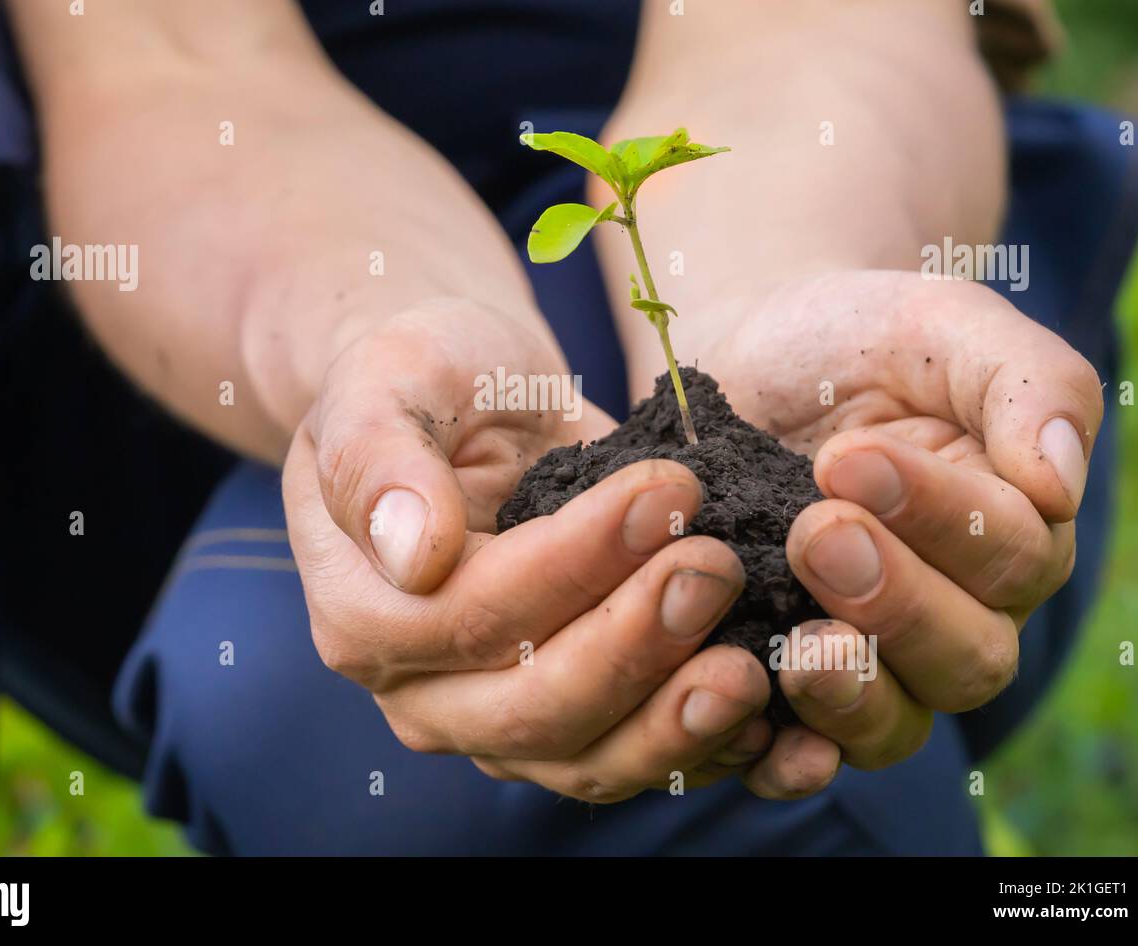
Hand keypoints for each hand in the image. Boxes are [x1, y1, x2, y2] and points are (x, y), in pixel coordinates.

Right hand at [282, 298, 834, 800]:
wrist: (470, 401)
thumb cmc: (424, 378)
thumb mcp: (383, 381)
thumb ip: (378, 461)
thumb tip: (417, 555)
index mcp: (360, 614)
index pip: (472, 614)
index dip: (573, 564)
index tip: (663, 493)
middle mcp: (421, 691)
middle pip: (533, 705)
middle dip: (636, 642)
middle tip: (719, 566)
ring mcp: (495, 719)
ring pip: (588, 758)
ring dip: (677, 722)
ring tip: (756, 666)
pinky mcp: (571, 721)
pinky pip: (637, 757)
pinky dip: (707, 749)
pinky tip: (776, 720)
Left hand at [681, 269, 1099, 786]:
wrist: (749, 362)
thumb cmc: (857, 340)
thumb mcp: (942, 325)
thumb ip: (1024, 383)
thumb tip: (1060, 480)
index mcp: (1008, 528)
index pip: (1007, 553)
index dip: (936, 517)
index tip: (846, 457)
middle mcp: (956, 608)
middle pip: (967, 657)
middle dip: (896, 602)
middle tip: (816, 533)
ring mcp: (874, 654)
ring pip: (898, 720)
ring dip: (854, 693)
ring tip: (796, 644)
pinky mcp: (788, 674)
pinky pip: (807, 746)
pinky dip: (787, 754)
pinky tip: (755, 725)